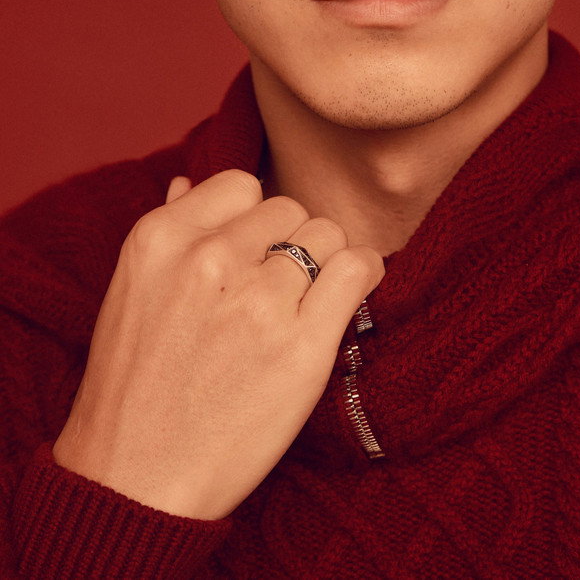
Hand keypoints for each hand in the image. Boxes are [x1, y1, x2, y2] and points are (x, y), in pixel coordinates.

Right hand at [52, 169, 383, 518]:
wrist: (134, 482)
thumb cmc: (135, 388)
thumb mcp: (132, 292)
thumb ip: (171, 231)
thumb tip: (190, 181)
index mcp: (160, 239)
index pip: (242, 186)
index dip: (254, 219)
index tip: (253, 252)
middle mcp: (209, 259)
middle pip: (290, 208)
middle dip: (291, 242)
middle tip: (280, 288)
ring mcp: (257, 301)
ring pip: (328, 233)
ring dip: (327, 261)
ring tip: (308, 301)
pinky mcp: (301, 346)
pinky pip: (356, 270)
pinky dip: (363, 274)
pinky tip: (352, 293)